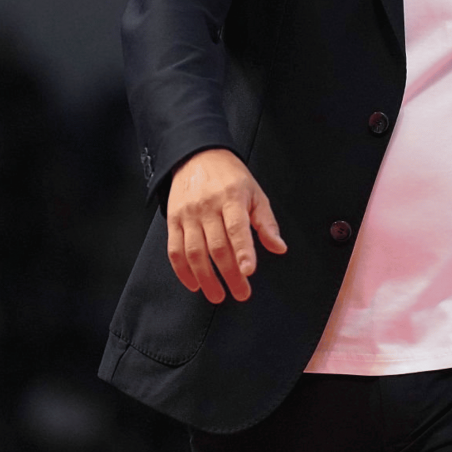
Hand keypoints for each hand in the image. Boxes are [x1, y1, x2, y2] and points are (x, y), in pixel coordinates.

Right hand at [165, 148, 286, 302]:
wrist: (197, 156)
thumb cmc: (230, 177)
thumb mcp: (255, 193)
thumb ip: (266, 222)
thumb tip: (279, 247)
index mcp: (232, 198)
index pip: (237, 228)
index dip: (243, 251)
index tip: (249, 271)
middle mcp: (207, 207)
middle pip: (217, 246)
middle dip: (230, 274)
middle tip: (241, 293)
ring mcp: (187, 215)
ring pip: (194, 252)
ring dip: (206, 278)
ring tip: (218, 295)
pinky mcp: (172, 220)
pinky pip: (174, 250)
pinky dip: (183, 271)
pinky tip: (194, 284)